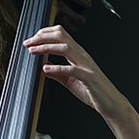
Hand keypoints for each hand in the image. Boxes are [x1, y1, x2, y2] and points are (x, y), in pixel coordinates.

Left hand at [23, 25, 138, 138]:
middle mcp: (82, 56)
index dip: (44, 34)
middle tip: (28, 42)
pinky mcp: (89, 78)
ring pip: (66, 48)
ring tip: (33, 51)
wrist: (111, 104)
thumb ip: (58, 74)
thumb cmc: (93, 92)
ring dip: (47, 48)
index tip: (30, 40)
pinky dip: (58, 67)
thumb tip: (44, 68)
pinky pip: (72, 69)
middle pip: (62, 36)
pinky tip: (46, 68)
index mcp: (78, 55)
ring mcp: (86, 66)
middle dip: (42, 36)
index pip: (61, 35)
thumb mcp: (70, 82)